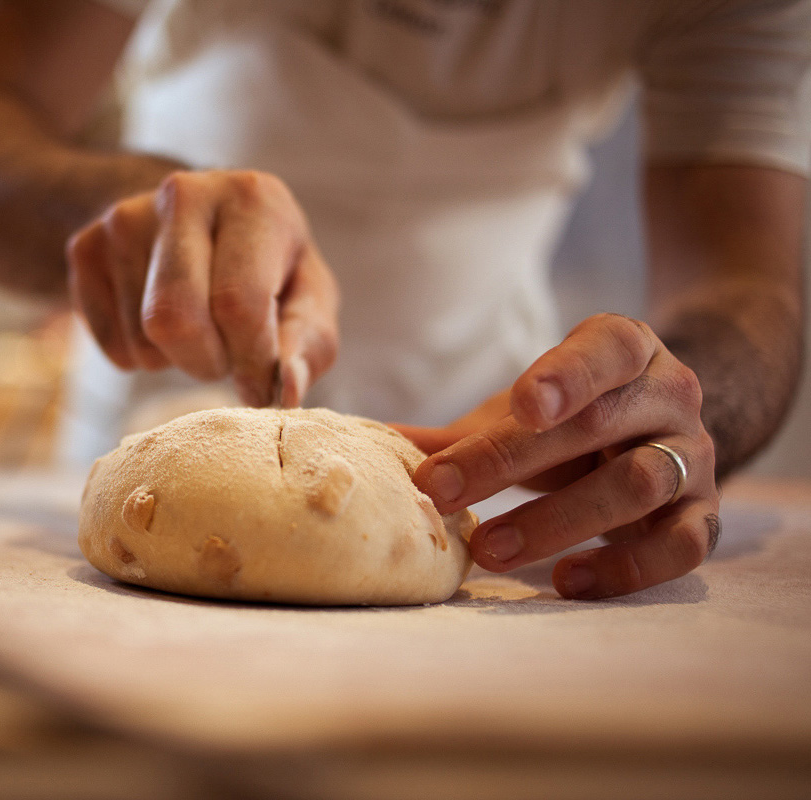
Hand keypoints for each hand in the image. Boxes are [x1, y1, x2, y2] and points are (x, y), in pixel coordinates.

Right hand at [66, 169, 338, 406]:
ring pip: (144, 341)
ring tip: (198, 323)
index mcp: (251, 199)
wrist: (195, 221)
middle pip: (175, 321)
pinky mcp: (86, 247)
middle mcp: (183, 193)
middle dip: (206, 362)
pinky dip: (142, 356)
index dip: (251, 362)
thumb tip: (285, 389)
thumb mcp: (309, 298)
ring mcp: (124, 217)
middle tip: (227, 352)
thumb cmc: (266, 268)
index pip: (238, 304)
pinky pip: (114, 346)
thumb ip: (308, 344)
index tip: (261, 381)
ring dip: (177, 358)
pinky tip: (161, 319)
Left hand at [402, 313, 719, 599]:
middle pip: (598, 426)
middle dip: (514, 461)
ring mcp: (691, 458)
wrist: (659, 429)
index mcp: (625, 351)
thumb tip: (371, 445)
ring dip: (558, 520)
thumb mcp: (522, 411)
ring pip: (637, 485)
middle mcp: (669, 398)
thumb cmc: (574, 417)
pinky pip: (681, 547)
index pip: (607, 350)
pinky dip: (623, 568)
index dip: (567, 375)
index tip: (521, 404)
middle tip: (443, 492)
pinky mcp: (703, 516)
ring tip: (490, 549)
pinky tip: (565, 582)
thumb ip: (459, 432)